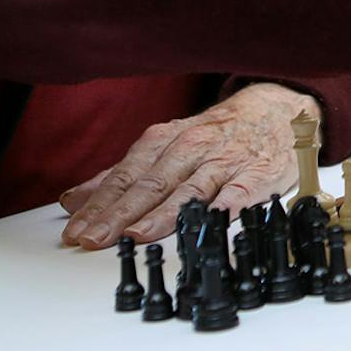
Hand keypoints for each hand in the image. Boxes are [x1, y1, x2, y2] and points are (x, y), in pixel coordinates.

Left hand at [58, 83, 313, 247]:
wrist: (277, 111)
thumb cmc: (217, 135)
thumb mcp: (166, 146)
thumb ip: (121, 175)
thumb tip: (73, 201)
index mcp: (166, 140)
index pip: (126, 176)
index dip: (99, 204)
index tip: (76, 230)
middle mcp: (192, 147)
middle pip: (151, 184)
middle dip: (119, 213)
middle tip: (93, 239)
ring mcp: (225, 160)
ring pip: (189, 189)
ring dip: (162, 213)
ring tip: (136, 235)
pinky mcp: (258, 173)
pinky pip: (240, 191)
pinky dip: (223, 205)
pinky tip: (206, 221)